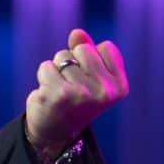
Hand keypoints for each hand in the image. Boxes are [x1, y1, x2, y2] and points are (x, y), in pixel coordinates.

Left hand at [25, 28, 128, 150]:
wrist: (55, 132)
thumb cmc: (75, 98)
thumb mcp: (89, 74)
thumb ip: (87, 49)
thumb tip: (77, 32)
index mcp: (119, 86)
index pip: (106, 47)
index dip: (92, 57)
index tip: (89, 79)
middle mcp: (104, 91)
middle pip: (83, 49)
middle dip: (72, 60)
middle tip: (71, 84)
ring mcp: (82, 93)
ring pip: (62, 56)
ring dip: (56, 69)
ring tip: (60, 88)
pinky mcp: (59, 94)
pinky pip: (46, 66)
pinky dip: (44, 76)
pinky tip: (49, 92)